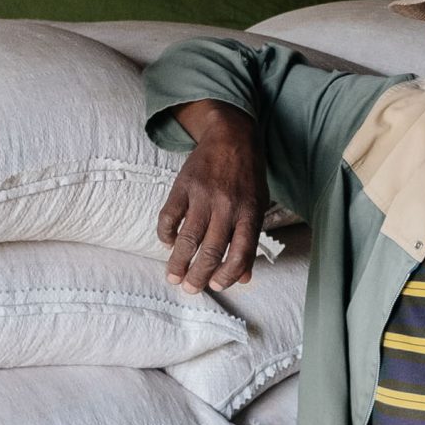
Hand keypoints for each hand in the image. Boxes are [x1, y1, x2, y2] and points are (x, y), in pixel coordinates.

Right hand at [157, 100, 266, 293]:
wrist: (232, 135)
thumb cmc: (248, 176)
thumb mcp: (258, 205)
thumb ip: (250, 240)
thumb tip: (244, 277)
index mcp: (250, 212)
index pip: (241, 252)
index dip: (228, 274)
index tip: (216, 285)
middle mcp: (227, 206)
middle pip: (212, 249)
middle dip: (198, 275)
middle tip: (189, 289)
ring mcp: (203, 195)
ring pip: (188, 237)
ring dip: (178, 262)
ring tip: (173, 277)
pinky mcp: (183, 185)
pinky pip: (169, 216)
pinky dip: (166, 234)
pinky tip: (168, 243)